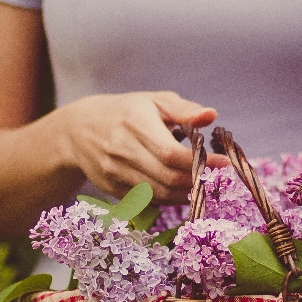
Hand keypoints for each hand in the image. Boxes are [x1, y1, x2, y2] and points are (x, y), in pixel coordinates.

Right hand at [59, 91, 228, 202]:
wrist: (77, 131)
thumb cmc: (125, 112)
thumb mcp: (153, 101)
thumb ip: (183, 109)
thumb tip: (211, 115)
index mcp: (135, 124)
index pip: (172, 153)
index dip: (201, 162)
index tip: (224, 163)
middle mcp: (122, 150)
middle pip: (168, 177)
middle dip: (197, 180)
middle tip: (214, 175)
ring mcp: (115, 173)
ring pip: (160, 193)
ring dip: (186, 192)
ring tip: (201, 182)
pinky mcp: (113, 189)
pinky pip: (149, 200)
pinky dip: (170, 198)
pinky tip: (180, 188)